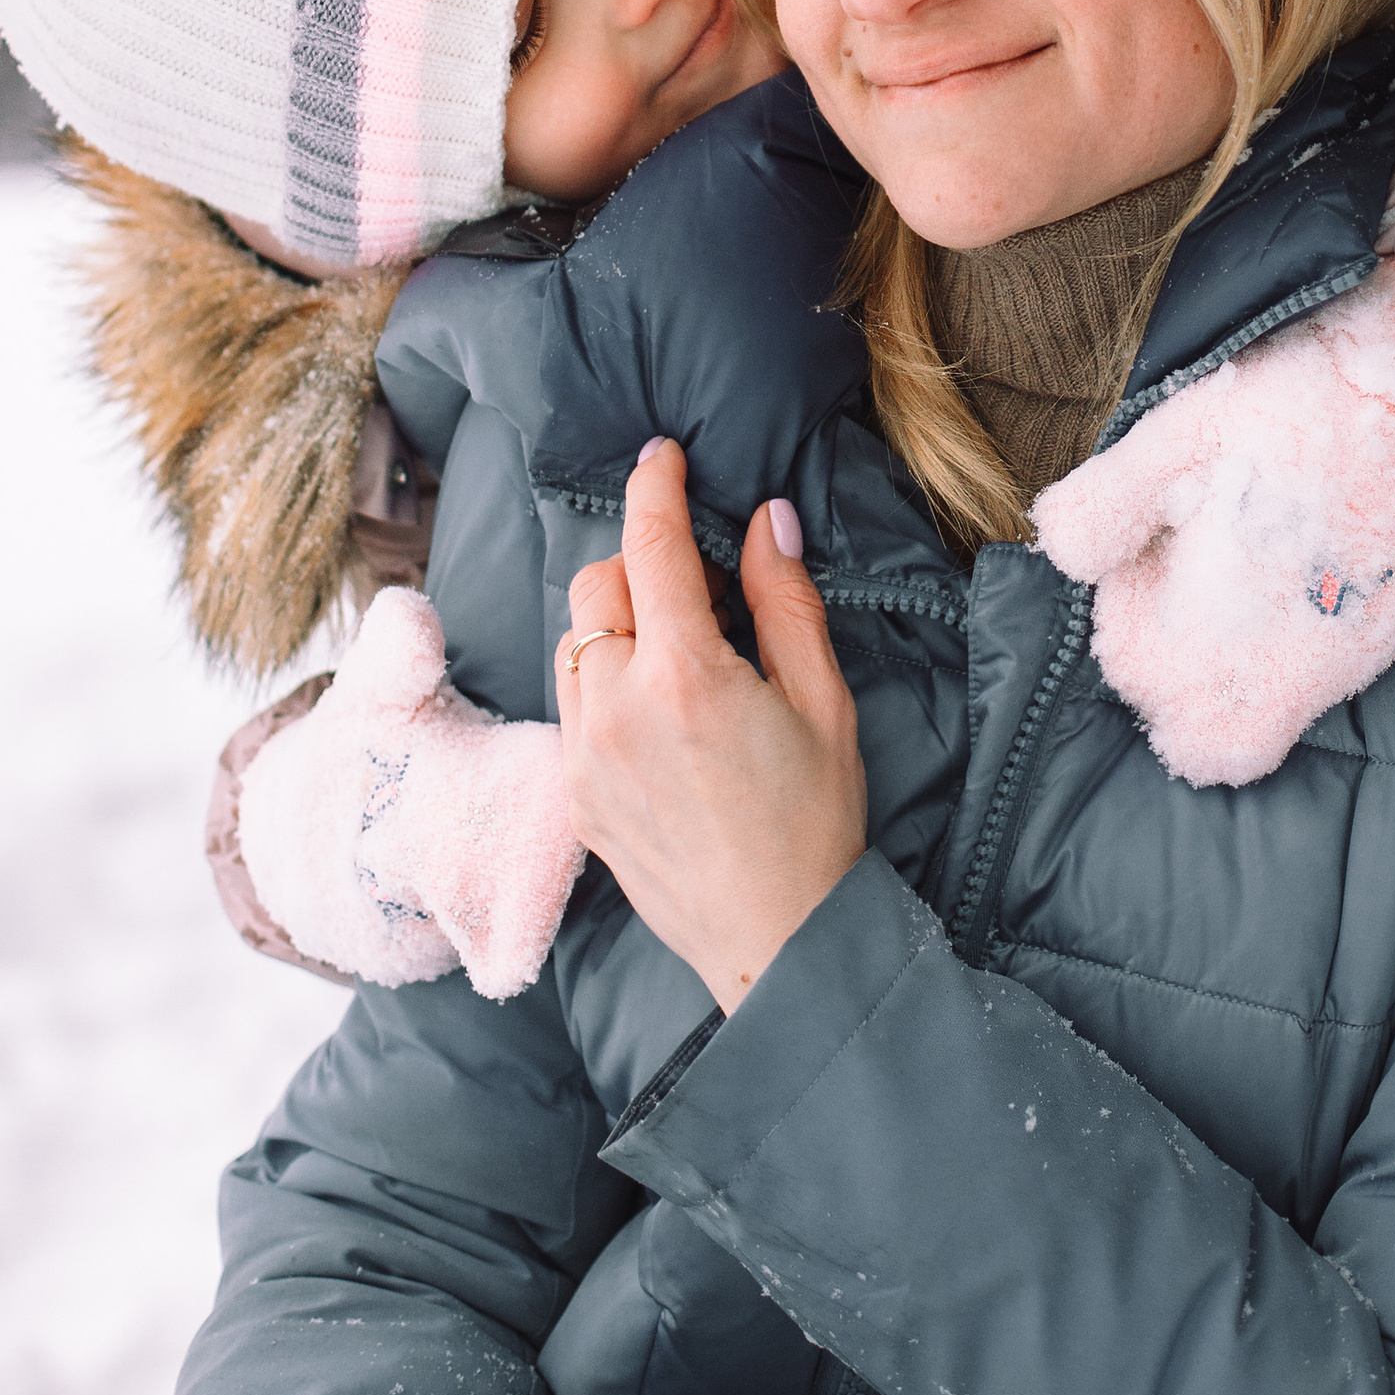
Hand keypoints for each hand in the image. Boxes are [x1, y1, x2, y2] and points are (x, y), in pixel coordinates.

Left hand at [556, 441, 866, 1009]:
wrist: (777, 939)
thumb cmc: (814, 821)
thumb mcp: (822, 702)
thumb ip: (785, 601)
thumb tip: (765, 521)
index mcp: (685, 677)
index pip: (651, 546)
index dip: (655, 487)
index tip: (662, 455)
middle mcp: (616, 711)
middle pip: (599, 588)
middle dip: (643, 567)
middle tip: (706, 592)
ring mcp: (584, 757)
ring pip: (575, 644)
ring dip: (618, 626)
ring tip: (684, 655)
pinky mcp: (573, 796)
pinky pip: (572, 705)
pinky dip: (605, 683)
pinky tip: (661, 711)